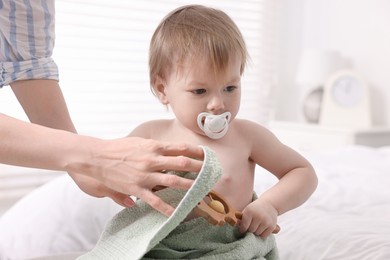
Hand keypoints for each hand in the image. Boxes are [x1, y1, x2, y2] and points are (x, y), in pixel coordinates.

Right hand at [66, 137, 203, 215]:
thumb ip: (154, 147)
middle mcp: (153, 160)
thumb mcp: (139, 142)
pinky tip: (176, 212)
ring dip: (190, 186)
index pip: (180, 148)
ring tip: (202, 190)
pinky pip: (155, 201)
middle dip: (199, 168)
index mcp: (154, 147)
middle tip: (211, 172)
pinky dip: (166, 208)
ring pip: (173, 181)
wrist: (97, 157)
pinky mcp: (137, 188)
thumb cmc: (118, 148)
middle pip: (182, 163)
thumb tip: (167, 150)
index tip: (207, 155)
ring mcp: (146, 175)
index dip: (196, 151)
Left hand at [238, 199, 278, 237]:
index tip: (242, 229)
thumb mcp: (247, 210)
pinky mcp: (272, 226)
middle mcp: (258, 216)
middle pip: (251, 230)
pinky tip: (262, 228)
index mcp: (250, 211)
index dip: (242, 229)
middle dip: (249, 230)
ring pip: (257, 233)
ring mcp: (266, 221)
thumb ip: (241, 219)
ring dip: (256, 232)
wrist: (269, 204)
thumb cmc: (255, 209)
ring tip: (256, 226)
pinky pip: (264, 236)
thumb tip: (237, 226)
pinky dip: (262, 234)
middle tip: (251, 226)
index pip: (244, 226)